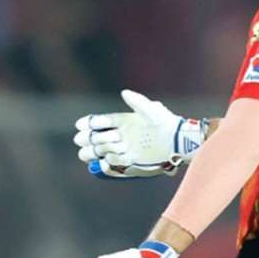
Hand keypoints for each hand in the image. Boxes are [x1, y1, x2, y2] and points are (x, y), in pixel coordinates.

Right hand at [74, 89, 205, 178]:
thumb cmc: (166, 123)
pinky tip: (103, 162)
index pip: (100, 122)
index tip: (80, 125)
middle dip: (87, 139)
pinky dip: (106, 164)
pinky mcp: (130, 162)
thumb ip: (138, 101)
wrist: (177, 142)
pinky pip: (112, 165)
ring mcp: (123, 149)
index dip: (89, 123)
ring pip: (100, 151)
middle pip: (96, 137)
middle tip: (82, 140)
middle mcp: (120, 135)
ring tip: (90, 152)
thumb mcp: (152, 110)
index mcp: (122, 121)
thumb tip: (124, 92)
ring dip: (94, 151)